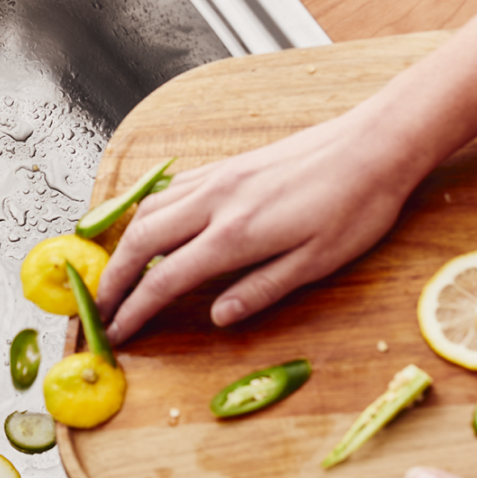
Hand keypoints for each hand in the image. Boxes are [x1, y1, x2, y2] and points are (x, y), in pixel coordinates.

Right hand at [96, 109, 419, 343]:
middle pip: (140, 242)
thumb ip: (261, 290)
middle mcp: (215, 202)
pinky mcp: (227, 165)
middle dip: (112, 279)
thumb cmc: (357, 206)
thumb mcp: (316, 263)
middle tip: (101, 309)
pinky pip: (170, 190)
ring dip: (125, 246)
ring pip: (149, 211)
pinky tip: (153, 228)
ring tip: (118, 275)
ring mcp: (218, 179)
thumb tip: (218, 317)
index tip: (118, 333)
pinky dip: (148, 214)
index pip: (165, 279)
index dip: (135, 310)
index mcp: (235, 235)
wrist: (376, 145)